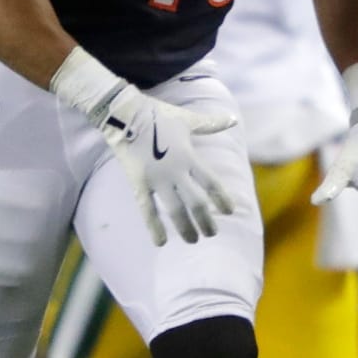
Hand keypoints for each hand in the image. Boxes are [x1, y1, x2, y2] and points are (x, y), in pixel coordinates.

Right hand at [94, 83, 238, 246]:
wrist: (124, 115)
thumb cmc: (158, 115)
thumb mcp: (187, 120)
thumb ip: (211, 123)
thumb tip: (233, 119)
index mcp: (189, 156)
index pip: (212, 183)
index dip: (222, 198)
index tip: (230, 211)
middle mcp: (176, 171)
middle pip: (196, 201)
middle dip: (206, 220)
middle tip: (212, 233)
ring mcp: (156, 179)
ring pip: (175, 210)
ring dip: (186, 227)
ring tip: (194, 240)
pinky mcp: (138, 184)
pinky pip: (147, 210)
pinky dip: (154, 227)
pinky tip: (161, 242)